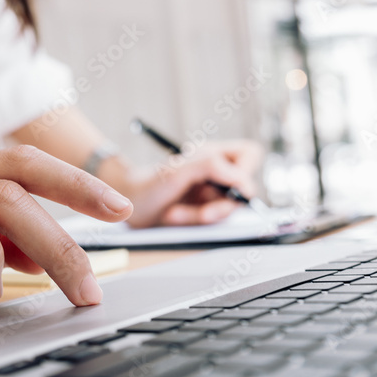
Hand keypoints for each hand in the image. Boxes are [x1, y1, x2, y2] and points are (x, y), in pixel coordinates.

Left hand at [121, 140, 263, 227]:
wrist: (126, 204)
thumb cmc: (148, 182)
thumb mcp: (177, 172)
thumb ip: (211, 166)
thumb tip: (241, 179)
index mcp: (212, 154)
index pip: (249, 154)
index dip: (245, 172)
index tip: (229, 188)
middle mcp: (215, 172)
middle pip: (243, 190)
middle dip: (221, 205)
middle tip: (204, 214)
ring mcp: (209, 194)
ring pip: (226, 211)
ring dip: (201, 215)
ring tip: (175, 213)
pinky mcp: (201, 212)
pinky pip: (211, 222)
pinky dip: (193, 222)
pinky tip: (174, 216)